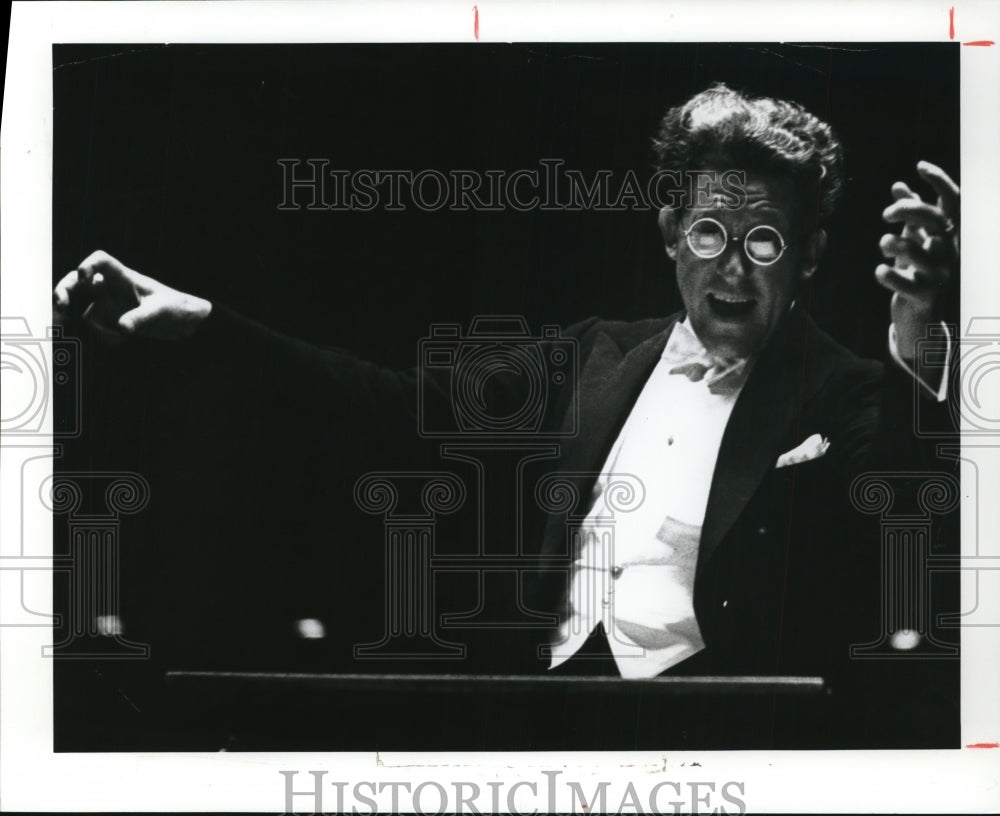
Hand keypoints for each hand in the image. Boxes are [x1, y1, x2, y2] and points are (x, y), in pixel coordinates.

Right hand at [53, 250, 211, 340]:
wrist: (184, 321)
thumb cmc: (176, 306)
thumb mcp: (161, 311)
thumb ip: (141, 318)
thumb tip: (121, 328)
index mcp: (124, 277)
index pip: (101, 261)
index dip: (88, 264)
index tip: (82, 276)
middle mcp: (111, 288)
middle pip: (77, 282)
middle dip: (64, 291)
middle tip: (61, 307)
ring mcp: (108, 304)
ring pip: (82, 310)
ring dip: (91, 326)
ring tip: (115, 338)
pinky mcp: (110, 320)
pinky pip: (95, 328)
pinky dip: (102, 336)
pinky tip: (121, 340)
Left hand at [875, 160, 958, 361]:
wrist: (919, 313)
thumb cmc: (916, 271)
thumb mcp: (913, 240)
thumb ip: (908, 215)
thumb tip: (899, 185)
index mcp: (947, 235)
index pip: (953, 201)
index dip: (940, 181)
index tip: (919, 165)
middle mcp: (948, 252)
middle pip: (936, 220)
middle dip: (908, 210)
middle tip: (885, 214)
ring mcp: (939, 274)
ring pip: (920, 252)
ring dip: (895, 243)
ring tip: (883, 242)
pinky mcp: (924, 296)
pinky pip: (906, 283)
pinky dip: (888, 275)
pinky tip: (880, 270)